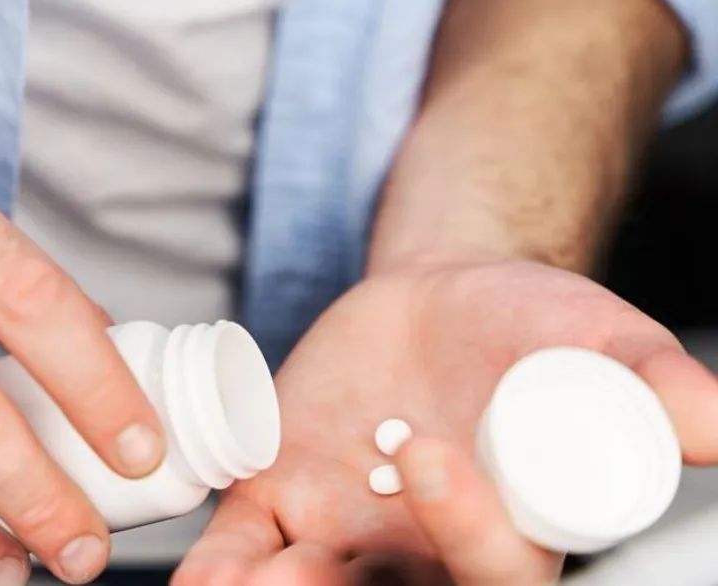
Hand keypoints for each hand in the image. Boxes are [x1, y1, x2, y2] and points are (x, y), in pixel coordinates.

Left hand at [174, 259, 717, 584]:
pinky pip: (241, 546)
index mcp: (504, 531)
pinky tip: (193, 573)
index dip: (465, 530)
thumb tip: (717, 422)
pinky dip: (216, 565)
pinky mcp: (279, 497)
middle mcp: (420, 552)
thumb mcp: (599, 344)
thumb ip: (650, 386)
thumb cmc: (530, 329)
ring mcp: (343, 531)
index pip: (490, 566)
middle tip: (300, 578)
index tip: (432, 456)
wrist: (441, 300)